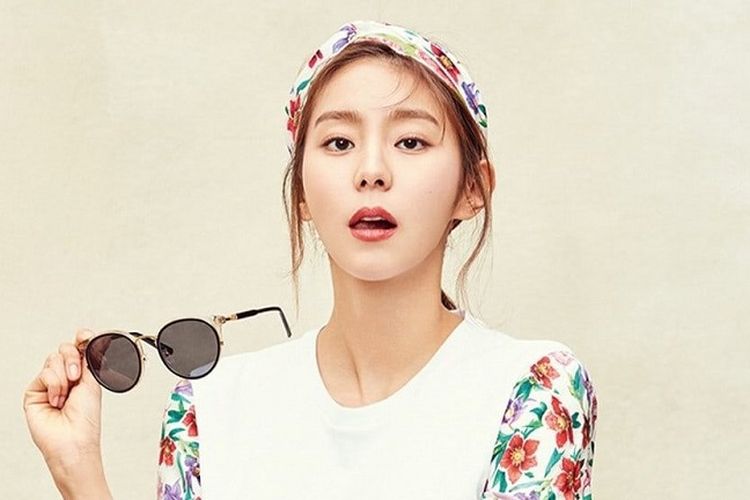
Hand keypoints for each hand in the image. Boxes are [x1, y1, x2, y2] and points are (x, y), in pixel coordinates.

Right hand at [22, 328, 110, 496]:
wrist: (73, 438)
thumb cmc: (86, 418)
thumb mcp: (92, 383)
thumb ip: (88, 361)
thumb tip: (87, 341)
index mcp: (82, 374)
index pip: (79, 348)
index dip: (82, 338)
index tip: (86, 336)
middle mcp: (65, 376)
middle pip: (65, 349)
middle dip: (72, 358)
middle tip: (76, 376)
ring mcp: (50, 383)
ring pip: (54, 359)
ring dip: (63, 375)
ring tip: (67, 394)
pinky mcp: (35, 390)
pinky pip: (44, 372)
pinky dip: (54, 384)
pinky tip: (56, 400)